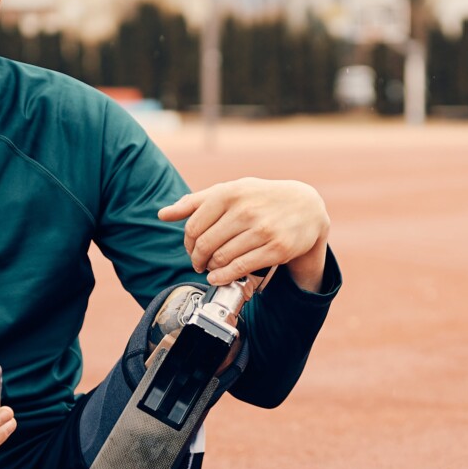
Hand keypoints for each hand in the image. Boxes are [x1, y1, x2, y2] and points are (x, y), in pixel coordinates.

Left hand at [157, 178, 330, 290]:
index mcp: (230, 193)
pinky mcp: (276, 249)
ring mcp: (263, 230)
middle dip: (196, 258)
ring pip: (221, 258)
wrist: (305, 206)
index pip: (193, 226)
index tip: (191, 249)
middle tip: (198, 263)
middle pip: (204, 244)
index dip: (187, 243)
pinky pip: (241, 268)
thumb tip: (162, 214)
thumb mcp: (231, 191)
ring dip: (211, 268)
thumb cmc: (261, 198)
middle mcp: (245, 210)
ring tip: (212, 268)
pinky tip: (218, 277)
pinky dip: (223, 277)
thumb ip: (195, 202)